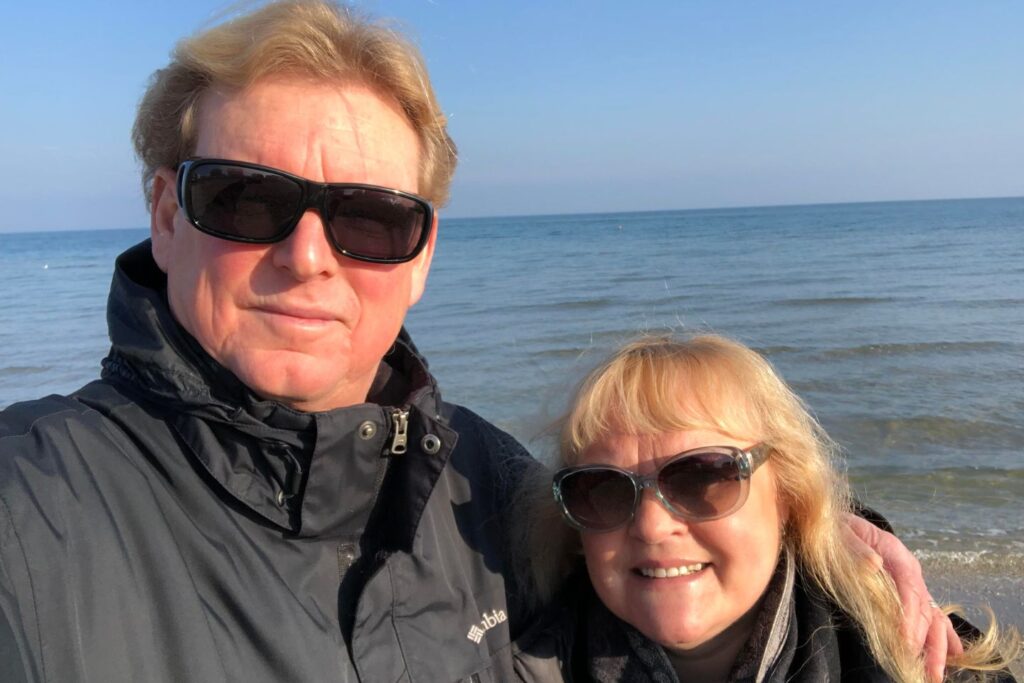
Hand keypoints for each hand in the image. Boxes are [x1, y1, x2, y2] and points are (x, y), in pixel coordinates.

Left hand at [844, 514, 963, 681]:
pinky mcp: (908, 592)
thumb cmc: (839, 531)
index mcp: (895, 554)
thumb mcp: (842, 533)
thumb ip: (856, 548)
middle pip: (925, 608)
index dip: (909, 616)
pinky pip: (931, 615)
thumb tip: (874, 564)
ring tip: (936, 675)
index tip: (905, 641)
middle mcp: (909, 570)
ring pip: (931, 617)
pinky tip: (955, 656)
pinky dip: (943, 635)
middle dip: (927, 642)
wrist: (840, 525)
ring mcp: (911, 583)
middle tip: (925, 670)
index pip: (909, 587)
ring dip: (936, 647)